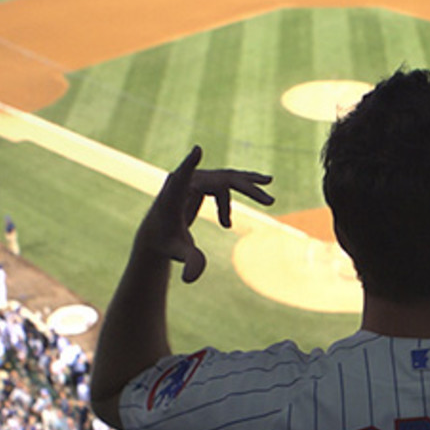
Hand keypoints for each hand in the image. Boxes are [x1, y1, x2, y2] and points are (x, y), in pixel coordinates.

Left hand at [136, 146, 273, 281]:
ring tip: (269, 190)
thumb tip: (190, 279)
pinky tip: (226, 224)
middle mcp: (185, 182)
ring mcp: (195, 178)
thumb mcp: (178, 252)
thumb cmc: (166, 242)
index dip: (190, 164)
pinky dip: (229, 204)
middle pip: (221, 180)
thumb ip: (189, 262)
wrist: (159, 232)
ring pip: (227, 178)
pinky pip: (223, 186)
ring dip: (248, 188)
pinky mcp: (201, 181)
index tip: (197, 150)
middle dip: (247, 189)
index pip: (183, 177)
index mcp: (174, 195)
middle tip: (270, 202)